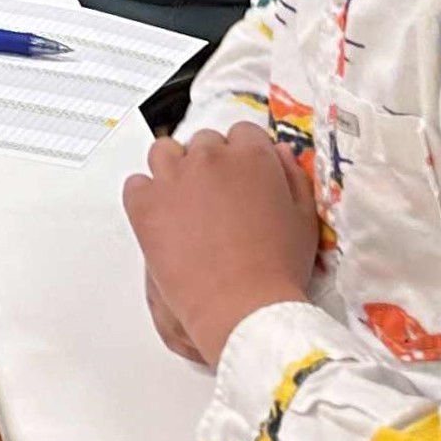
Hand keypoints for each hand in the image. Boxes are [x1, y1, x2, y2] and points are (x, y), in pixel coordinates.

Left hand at [122, 126, 319, 366]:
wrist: (243, 307)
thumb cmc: (278, 269)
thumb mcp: (305, 217)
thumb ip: (293, 176)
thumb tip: (278, 153)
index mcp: (252, 156)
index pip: (242, 133)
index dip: (243, 156)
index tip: (240, 176)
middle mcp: (210, 158)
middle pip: (204, 142)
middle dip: (210, 164)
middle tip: (215, 199)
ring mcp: (173, 179)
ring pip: (164, 152)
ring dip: (174, 170)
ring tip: (184, 202)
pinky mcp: (144, 204)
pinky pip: (135, 184)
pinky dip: (145, 197)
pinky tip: (161, 218)